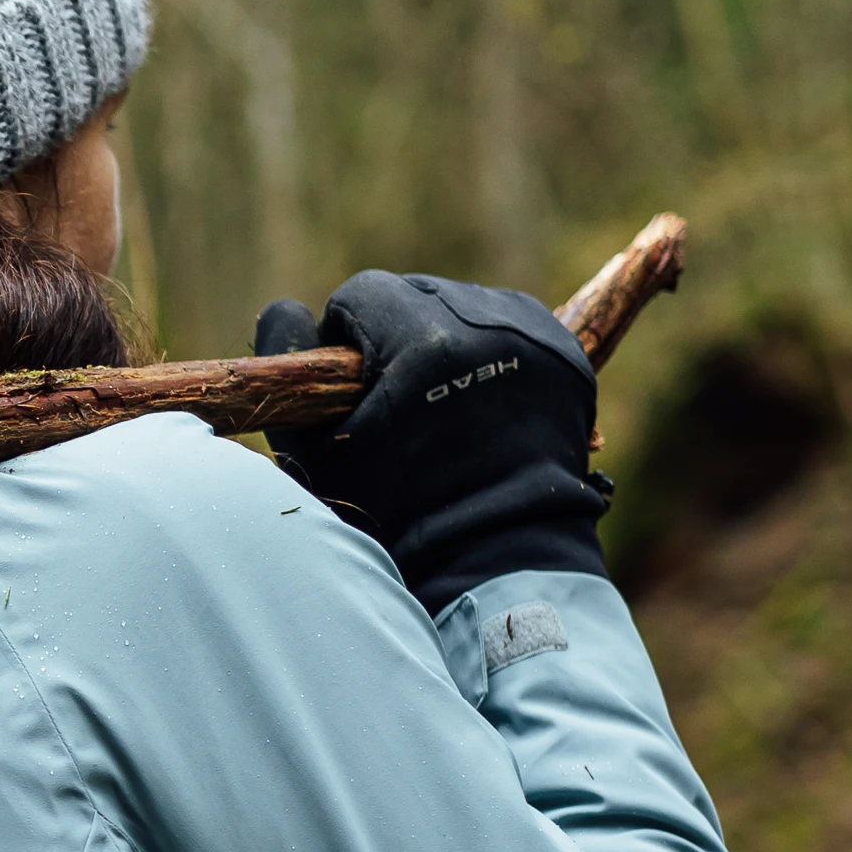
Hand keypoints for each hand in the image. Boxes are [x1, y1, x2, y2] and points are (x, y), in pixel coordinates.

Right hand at [251, 275, 612, 609]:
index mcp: (419, 339)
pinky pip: (516, 327)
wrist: (498, 558)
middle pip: (417, 293)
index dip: (347, 336)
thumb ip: (288, 366)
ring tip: (443, 400)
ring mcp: (535, 337)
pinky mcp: (568, 357)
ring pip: (468, 305)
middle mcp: (483, 323)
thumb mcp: (319, 450)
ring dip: (447, 337)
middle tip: (400, 397)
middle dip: (398, 333)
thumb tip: (283, 311)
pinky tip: (484, 399)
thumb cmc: (397, 514)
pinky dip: (494, 350)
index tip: (357, 384)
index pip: (363, 294)